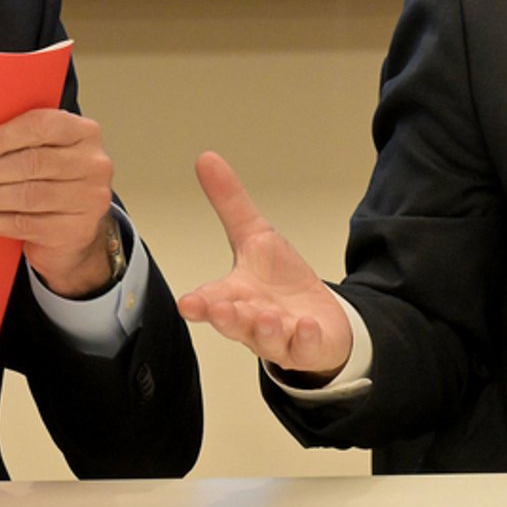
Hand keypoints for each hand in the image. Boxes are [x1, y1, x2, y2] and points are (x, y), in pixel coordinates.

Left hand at [0, 108, 115, 296]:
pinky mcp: (76, 230)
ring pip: (26, 196)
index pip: (43, 126)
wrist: (74, 229)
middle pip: (32, 163)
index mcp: (84, 132)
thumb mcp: (42, 152)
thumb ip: (16, 142)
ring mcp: (89, 199)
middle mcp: (94, 164)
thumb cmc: (49, 180)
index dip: (2, 137)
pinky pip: (24, 224)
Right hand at [177, 151, 351, 377]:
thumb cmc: (279, 283)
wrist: (319, 320)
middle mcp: (253, 322)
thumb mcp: (256, 236)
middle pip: (236, 324)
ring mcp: (281, 338)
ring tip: (267, 316)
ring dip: (266, 329)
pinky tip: (307, 326)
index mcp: (235, 296)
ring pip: (268, 340)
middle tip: (219, 310)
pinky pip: (306, 348)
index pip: (211, 300)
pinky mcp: (309, 348)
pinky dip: (306, 339)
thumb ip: (230, 203)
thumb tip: (206, 158)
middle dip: (228, 318)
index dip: (199, 303)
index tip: (187, 303)